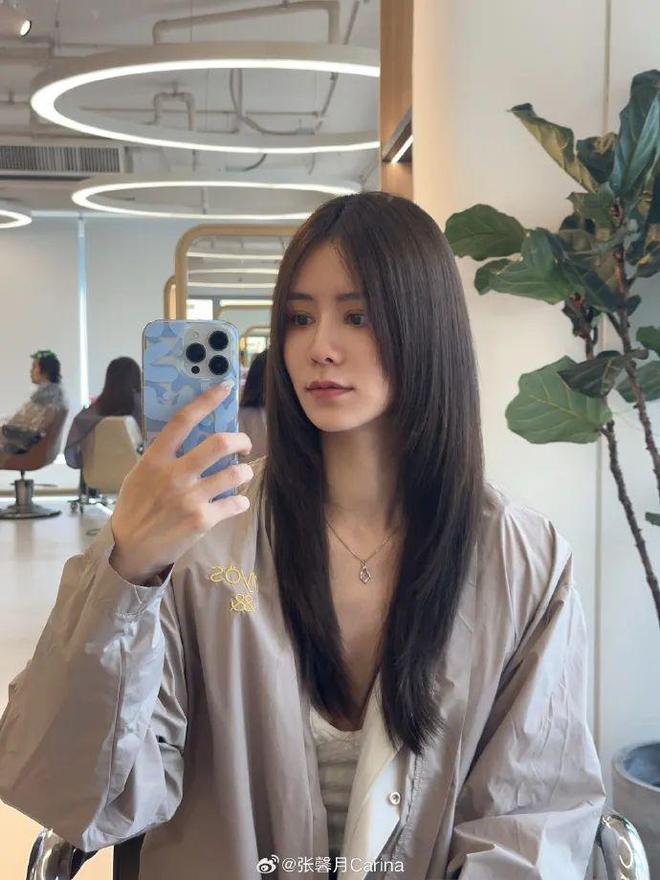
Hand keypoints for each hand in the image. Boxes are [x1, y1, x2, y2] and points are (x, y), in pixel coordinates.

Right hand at [109, 381, 252, 584]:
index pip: (184, 420)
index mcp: (156, 459)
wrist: (131, 549)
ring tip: (241, 474)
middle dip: (241, 439)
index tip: (225, 387)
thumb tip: (191, 434)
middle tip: (244, 443)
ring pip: (234, 473)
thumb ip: (162, 455)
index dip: (207, 400)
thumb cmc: (136, 508)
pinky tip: (236, 501)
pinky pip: (235, 502)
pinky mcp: (202, 520)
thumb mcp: (140, 474)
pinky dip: (240, 501)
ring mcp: (190, 498)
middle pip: (220, 443)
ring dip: (244, 471)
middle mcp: (174, 474)